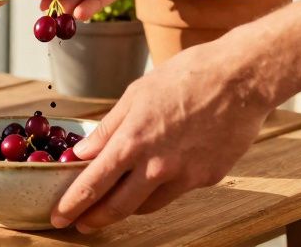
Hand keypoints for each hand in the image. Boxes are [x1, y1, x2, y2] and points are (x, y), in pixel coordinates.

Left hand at [50, 42, 272, 231]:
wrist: (241, 79)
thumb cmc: (187, 76)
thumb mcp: (136, 94)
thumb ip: (109, 128)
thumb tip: (83, 152)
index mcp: (134, 140)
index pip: (93, 184)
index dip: (72, 205)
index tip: (59, 217)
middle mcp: (157, 166)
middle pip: (118, 207)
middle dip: (93, 219)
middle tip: (80, 224)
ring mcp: (185, 176)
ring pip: (147, 205)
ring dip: (127, 207)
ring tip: (113, 203)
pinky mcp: (208, 179)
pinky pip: (176, 191)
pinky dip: (161, 188)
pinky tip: (159, 175)